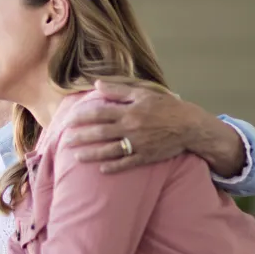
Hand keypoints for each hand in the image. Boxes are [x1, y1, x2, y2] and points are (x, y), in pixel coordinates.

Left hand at [64, 81, 199, 173]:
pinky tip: (101, 170)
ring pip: (109, 150)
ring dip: (92, 154)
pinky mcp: (145, 156)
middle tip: (66, 140)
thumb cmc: (165, 106)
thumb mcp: (143, 92)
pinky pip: (126, 163)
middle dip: (81, 137)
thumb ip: (119, 89)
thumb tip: (97, 83)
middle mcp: (130, 128)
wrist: (189, 125)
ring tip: (77, 157)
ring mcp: (137, 144)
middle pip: (100, 133)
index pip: (99, 114)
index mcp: (128, 111)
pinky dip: (113, 167)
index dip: (82, 117)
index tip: (69, 120)